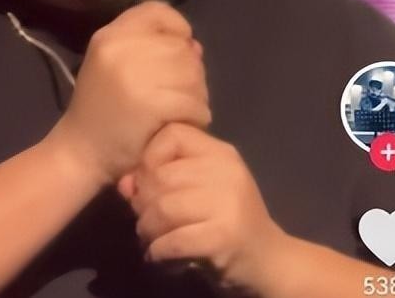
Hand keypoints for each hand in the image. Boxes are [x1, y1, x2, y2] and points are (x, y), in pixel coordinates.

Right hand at [47, 2, 209, 186]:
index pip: (157, 11)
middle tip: (182, 91)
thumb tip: (195, 48)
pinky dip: (197, 114)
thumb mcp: (115, 65)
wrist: (80, 152)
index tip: (179, 48)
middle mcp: (120, 48)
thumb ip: (152, 48)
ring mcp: (134, 75)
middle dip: (191, 69)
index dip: (177, 26)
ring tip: (184, 107)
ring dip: (197, 93)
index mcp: (109, 35)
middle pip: (180, 45)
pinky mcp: (150, 104)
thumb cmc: (101, 109)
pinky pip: (192, 101)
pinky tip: (185, 122)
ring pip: (191, 72)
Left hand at [118, 123, 287, 292]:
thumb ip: (162, 179)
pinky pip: (172, 240)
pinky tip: (159, 255)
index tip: (147, 182)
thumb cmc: (226, 219)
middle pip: (161, 175)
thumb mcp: (199, 189)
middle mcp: (226, 171)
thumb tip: (124, 184)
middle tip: (144, 219)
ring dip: (146, 228)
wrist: (270, 260)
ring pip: (162, 208)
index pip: (172, 134)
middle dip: (142, 201)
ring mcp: (228, 203)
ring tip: (150, 238)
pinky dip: (157, 251)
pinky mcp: (223, 237)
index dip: (149, 156)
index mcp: (220, 152)